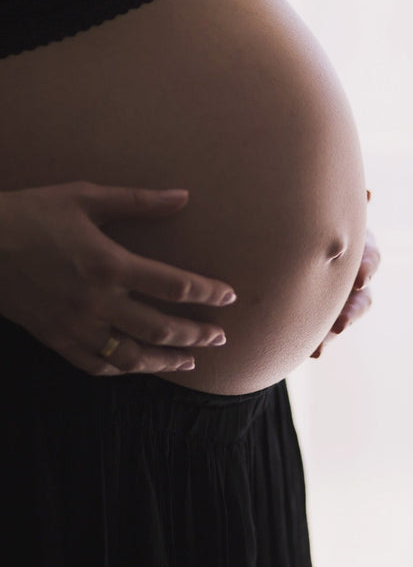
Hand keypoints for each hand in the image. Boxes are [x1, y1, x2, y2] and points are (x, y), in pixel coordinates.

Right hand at [0, 181, 237, 376]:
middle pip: (162, 328)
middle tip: (221, 336)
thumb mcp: (85, 197)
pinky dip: (123, 370)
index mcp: (109, 265)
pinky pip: (95, 365)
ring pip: (132, 356)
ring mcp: (75, 326)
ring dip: (167, 361)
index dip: (208, 294)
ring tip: (192, 361)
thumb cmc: (31, 214)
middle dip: (198, 334)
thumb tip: (183, 196)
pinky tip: (139, 368)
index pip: (175, 286)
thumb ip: (138, 201)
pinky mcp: (55, 338)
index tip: (229, 297)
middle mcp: (97, 302)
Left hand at [310, 190, 379, 358]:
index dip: (367, 267)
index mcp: (356, 243)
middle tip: (341, 323)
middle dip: (352, 309)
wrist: (289, 236)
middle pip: (361, 296)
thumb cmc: (310, 212)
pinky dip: (320, 343)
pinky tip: (313, 352)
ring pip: (345, 317)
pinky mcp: (326, 313)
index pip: (369, 255)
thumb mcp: (323, 208)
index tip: (360, 279)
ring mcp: (342, 295)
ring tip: (321, 347)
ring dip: (335, 331)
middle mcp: (354, 271)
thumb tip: (369, 195)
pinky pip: (325, 332)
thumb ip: (338, 205)